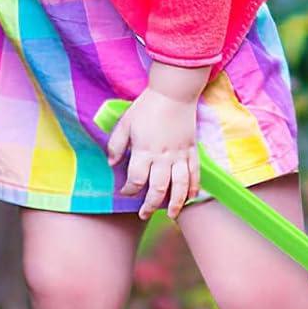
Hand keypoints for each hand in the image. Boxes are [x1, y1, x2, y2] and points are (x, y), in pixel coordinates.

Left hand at [105, 87, 200, 219]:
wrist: (174, 93)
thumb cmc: (147, 107)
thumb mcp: (125, 123)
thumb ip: (115, 145)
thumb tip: (112, 164)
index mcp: (144, 150)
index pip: (136, 179)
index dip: (128, 190)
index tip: (125, 191)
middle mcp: (163, 157)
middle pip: (158, 188)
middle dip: (150, 205)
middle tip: (144, 214)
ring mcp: (180, 155)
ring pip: (180, 185)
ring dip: (176, 203)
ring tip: (171, 215)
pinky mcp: (192, 151)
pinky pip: (195, 174)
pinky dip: (194, 188)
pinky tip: (190, 198)